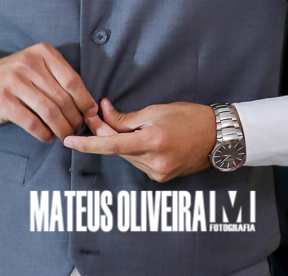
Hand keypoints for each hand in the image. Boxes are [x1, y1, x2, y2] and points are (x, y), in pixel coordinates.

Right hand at [0, 43, 97, 142]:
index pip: (72, 79)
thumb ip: (59, 78)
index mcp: (42, 52)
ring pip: (49, 112)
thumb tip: (89, 105)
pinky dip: (44, 134)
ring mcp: (14, 82)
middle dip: (75, 118)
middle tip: (78, 128)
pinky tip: (48, 137)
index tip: (91, 113)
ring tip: (66, 135)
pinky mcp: (4, 101)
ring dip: (62, 128)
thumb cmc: (14, 78)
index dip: (85, 100)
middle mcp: (29, 64)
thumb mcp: (36, 66)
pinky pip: (32, 123)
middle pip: (62, 98)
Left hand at [62, 98, 216, 182]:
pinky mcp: (162, 177)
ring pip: (126, 156)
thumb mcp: (157, 111)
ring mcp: (158, 173)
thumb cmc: (191, 117)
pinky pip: (138, 162)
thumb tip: (104, 114)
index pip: (110, 146)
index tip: (68, 141)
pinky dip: (132, 149)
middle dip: (104, 133)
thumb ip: (127, 118)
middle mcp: (153, 162)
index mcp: (152, 142)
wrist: (219, 137)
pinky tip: (139, 137)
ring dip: (118, 141)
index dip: (86, 143)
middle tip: (99, 113)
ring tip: (121, 122)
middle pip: (117, 150)